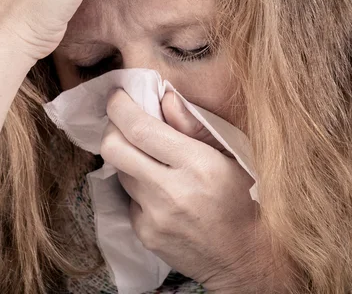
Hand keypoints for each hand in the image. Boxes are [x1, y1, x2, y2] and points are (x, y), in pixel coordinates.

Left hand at [100, 90, 285, 291]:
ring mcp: (154, 216)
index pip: (140, 129)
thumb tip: (165, 98)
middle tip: (123, 122)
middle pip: (114, 149)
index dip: (120, 108)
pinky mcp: (144, 233)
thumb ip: (194, 125)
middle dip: (111, 128)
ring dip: (127, 158)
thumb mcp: (229, 154)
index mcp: (196, 164)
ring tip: (149, 158)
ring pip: (119, 172)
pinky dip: (137, 188)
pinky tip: (158, 191)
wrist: (240, 256)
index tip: (117, 96)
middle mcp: (170, 190)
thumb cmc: (239, 197)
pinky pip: (128, 199)